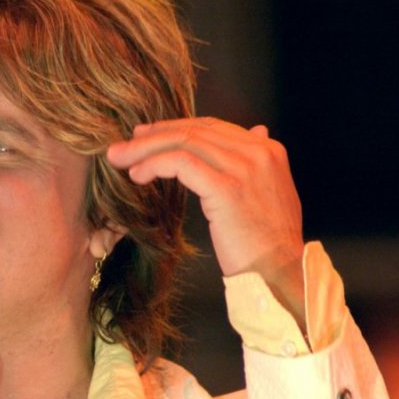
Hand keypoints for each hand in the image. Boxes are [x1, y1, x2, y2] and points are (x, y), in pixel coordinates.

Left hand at [107, 117, 305, 323]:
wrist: (279, 272)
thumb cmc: (266, 243)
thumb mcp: (270, 192)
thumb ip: (257, 163)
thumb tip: (257, 130)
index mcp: (267, 150)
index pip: (211, 126)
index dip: (174, 128)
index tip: (146, 136)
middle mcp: (258, 152)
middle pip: (194, 130)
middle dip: (154, 135)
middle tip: (123, 145)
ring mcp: (244, 168)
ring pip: (184, 143)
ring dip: (145, 149)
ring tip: (119, 159)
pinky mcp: (227, 187)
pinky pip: (181, 164)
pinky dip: (154, 165)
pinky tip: (137, 175)